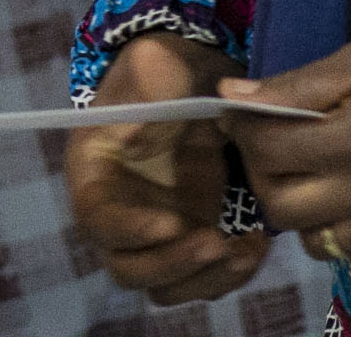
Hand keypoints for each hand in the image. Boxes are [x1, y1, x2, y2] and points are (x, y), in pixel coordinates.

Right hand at [62, 34, 275, 301]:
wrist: (194, 83)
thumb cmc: (166, 71)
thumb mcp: (155, 64)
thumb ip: (148, 85)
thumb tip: (138, 135)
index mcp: (94, 171)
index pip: (98, 217)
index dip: (130, 229)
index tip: (173, 223)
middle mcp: (118, 213)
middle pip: (127, 267)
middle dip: (171, 264)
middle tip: (215, 242)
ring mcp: (155, 234)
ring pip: (165, 286)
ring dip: (202, 279)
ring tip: (242, 250)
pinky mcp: (189, 241)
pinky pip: (202, 280)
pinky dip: (230, 276)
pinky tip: (256, 244)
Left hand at [224, 21, 350, 263]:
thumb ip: (293, 87)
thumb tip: (229, 97)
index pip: (269, 151)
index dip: (243, 130)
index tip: (239, 112)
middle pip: (281, 206)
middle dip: (262, 173)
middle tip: (270, 144)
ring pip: (312, 240)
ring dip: (295, 208)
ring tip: (305, 172)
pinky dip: (332, 229)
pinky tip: (338, 195)